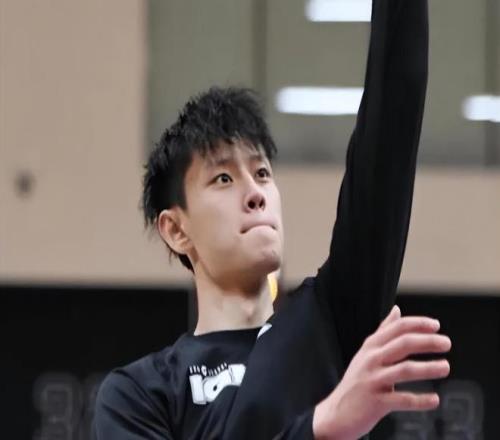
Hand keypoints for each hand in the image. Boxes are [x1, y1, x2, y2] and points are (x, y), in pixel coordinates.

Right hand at [312, 306, 450, 439]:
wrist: (337, 413)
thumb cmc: (356, 381)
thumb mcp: (366, 352)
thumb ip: (383, 332)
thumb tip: (396, 310)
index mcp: (371, 346)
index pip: (396, 328)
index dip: (418, 324)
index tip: (436, 325)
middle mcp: (371, 360)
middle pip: (403, 344)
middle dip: (428, 342)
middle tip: (446, 343)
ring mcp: (373, 380)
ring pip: (404, 370)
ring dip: (428, 368)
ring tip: (445, 367)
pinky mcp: (376, 402)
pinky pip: (402, 399)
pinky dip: (420, 400)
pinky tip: (434, 400)